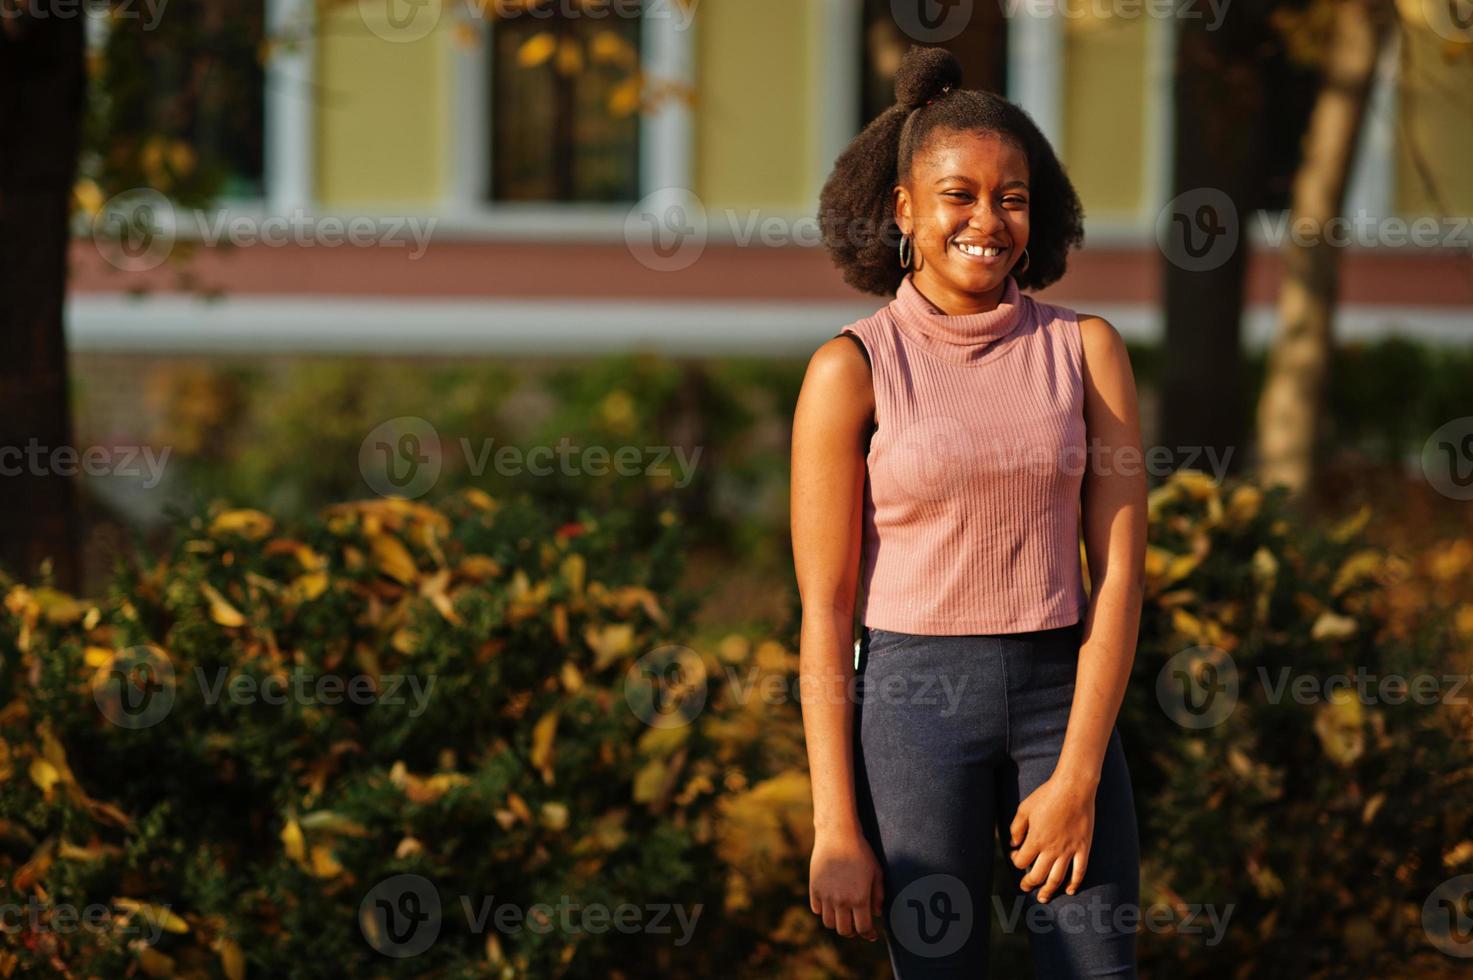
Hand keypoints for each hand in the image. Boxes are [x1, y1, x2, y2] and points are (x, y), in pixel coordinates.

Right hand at [810, 829, 884, 940]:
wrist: (837, 834)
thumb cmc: (861, 852)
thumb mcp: (876, 872)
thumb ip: (878, 895)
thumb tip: (876, 914)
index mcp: (859, 898)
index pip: (863, 928)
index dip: (868, 934)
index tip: (871, 934)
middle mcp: (841, 901)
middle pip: (844, 931)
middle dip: (852, 931)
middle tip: (856, 925)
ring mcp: (825, 895)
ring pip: (829, 923)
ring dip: (837, 922)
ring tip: (843, 915)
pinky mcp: (814, 888)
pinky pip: (817, 909)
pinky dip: (824, 910)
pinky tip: (831, 903)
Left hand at [1008, 774, 1096, 903]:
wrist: (1074, 788)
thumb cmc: (1047, 795)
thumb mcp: (1024, 808)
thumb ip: (1016, 828)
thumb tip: (1012, 844)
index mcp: (1035, 840)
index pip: (1021, 861)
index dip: (1015, 861)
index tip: (1015, 856)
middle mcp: (1051, 849)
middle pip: (1038, 876)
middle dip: (1029, 884)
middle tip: (1025, 887)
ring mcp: (1069, 850)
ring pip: (1057, 878)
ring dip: (1049, 891)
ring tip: (1043, 898)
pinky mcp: (1084, 847)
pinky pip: (1080, 871)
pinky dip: (1074, 883)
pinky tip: (1070, 891)